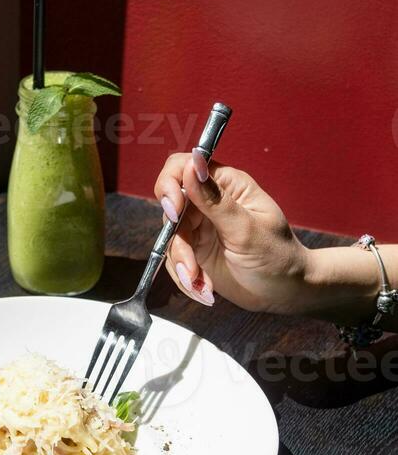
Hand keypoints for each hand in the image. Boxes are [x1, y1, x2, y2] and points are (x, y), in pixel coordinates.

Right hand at [154, 151, 310, 313]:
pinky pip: (175, 261)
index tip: (174, 213)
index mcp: (226, 186)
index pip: (182, 168)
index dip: (170, 186)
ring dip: (182, 266)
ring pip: (169, 240)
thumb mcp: (246, 230)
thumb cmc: (277, 256)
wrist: (285, 292)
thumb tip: (193, 162)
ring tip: (201, 285)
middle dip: (176, 242)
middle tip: (190, 267)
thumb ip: (215, 199)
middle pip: (170, 210)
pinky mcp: (196, 252)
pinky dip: (186, 279)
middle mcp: (209, 203)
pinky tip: (205, 291)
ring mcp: (200, 228)